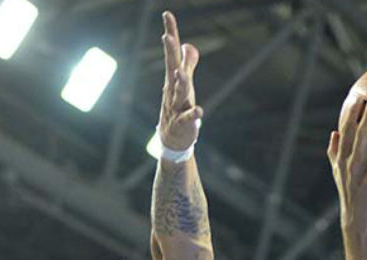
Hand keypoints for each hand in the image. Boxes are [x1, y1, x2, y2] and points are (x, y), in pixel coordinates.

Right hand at [158, 12, 201, 151]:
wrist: (172, 138)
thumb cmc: (178, 107)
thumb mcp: (184, 84)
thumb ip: (188, 65)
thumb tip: (189, 45)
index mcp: (174, 79)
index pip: (172, 53)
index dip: (171, 34)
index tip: (167, 15)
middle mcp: (173, 89)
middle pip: (171, 68)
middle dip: (169, 53)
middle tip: (166, 36)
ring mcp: (176, 106)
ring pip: (178, 93)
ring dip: (180, 82)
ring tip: (180, 73)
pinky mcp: (183, 123)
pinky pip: (188, 118)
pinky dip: (194, 114)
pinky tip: (200, 110)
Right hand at [328, 94, 366, 226]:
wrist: (356, 218)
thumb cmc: (348, 192)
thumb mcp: (337, 172)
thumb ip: (334, 152)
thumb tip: (333, 132)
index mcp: (343, 158)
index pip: (345, 131)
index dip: (350, 114)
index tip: (356, 97)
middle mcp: (354, 163)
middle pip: (361, 134)